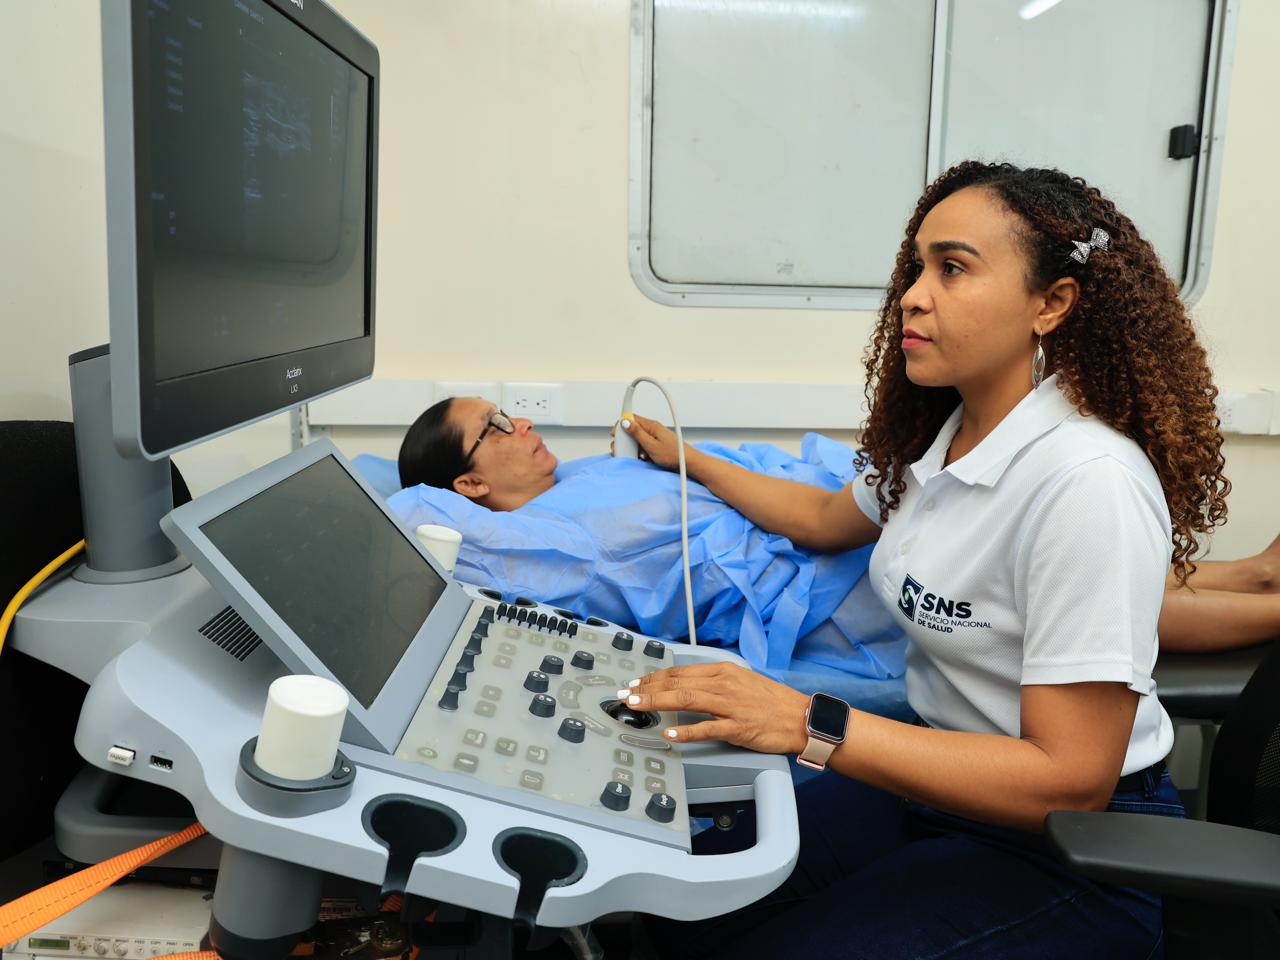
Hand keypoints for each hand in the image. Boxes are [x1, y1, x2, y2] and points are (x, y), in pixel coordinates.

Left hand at [619, 662, 810, 754]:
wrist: (801, 718)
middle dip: (647, 688)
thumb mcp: (741, 682)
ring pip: (686, 699)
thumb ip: (714, 684)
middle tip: (626, 695)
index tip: (636, 684)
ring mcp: (730, 705)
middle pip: (677, 683)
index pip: (680, 672)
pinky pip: (707, 728)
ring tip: (637, 706)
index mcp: (723, 671)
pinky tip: (670, 732)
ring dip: (657, 702)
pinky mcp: (738, 727)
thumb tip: (685, 687)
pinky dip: (686, 730)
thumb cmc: (771, 702)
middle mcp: (724, 684)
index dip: (654, 678)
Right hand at [620, 414, 685, 469]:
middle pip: (632, 429)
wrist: (688, 463)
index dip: (621, 425)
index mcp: (651, 425)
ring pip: (637, 439)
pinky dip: (641, 453)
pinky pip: (643, 446)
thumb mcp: (651, 445)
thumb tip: (625, 421)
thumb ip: (637, 433)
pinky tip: (644, 459)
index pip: (631, 418)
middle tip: (623, 450)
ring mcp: (654, 437)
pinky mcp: (656, 445)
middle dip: (625, 440)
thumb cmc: (673, 454)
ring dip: (633, 448)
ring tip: (638, 456)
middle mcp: (652, 429)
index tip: (615, 435)